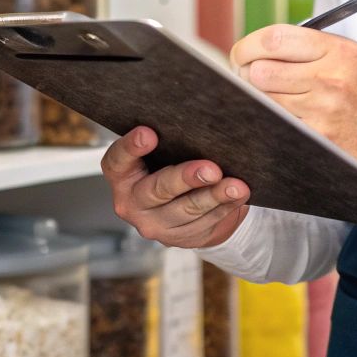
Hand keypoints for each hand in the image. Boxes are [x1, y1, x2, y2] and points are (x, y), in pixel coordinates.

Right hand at [101, 126, 252, 248]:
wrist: (178, 206)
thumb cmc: (166, 164)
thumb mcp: (157, 152)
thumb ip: (166, 138)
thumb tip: (195, 119)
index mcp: (121, 176)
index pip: (118, 160)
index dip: (131, 148)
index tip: (149, 133)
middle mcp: (132, 203)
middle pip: (157, 190)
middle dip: (186, 178)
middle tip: (210, 169)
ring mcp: (156, 224)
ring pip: (186, 210)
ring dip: (213, 196)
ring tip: (234, 185)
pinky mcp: (180, 237)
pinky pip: (205, 222)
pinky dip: (225, 207)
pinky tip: (238, 194)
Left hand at [232, 25, 356, 197]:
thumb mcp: (353, 61)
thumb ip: (311, 47)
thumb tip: (257, 45)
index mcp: (340, 51)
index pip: (275, 38)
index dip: (248, 45)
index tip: (241, 53)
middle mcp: (331, 77)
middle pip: (260, 69)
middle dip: (245, 74)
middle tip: (245, 78)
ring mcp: (323, 108)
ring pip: (262, 96)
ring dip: (258, 98)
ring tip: (270, 98)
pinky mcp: (316, 135)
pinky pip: (275, 120)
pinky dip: (272, 118)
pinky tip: (282, 118)